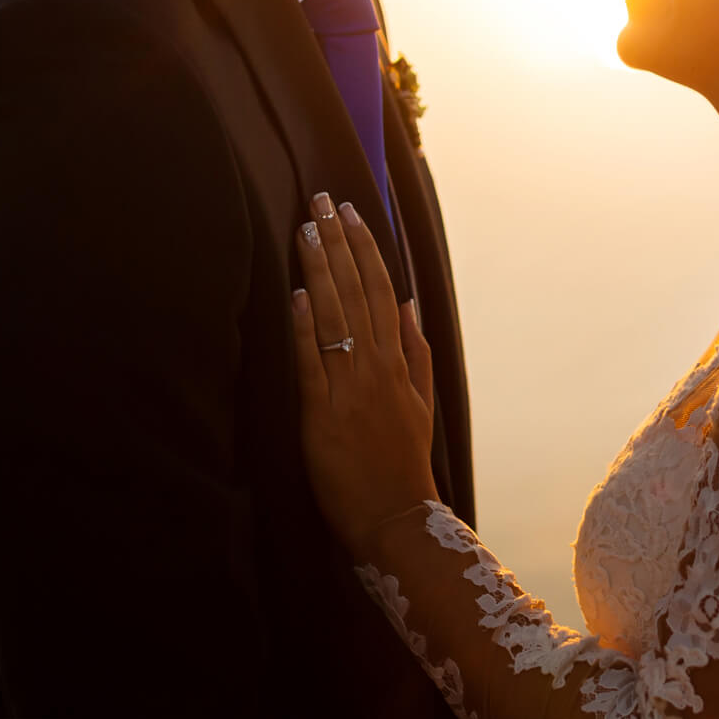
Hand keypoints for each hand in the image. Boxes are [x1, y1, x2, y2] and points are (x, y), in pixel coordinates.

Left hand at [291, 192, 438, 554]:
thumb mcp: (421, 402)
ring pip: (335, 318)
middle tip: (321, 202)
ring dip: (320, 272)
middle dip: (338, 244)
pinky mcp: (323, 415)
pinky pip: (314, 365)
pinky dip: (306, 329)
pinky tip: (297, 296)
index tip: (351, 212)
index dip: (365, 248)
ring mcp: (350, 389)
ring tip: (306, 231)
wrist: (396, 517)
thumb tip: (406, 304)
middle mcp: (376, 367)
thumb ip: (415, 351)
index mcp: (397, 362)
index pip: (380, 289)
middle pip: (357, 292)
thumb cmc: (404, 462)